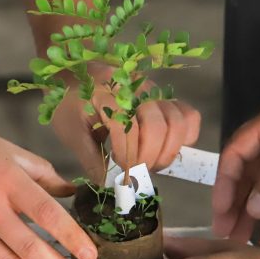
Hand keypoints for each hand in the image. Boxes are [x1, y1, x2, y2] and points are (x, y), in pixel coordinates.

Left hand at [51, 65, 200, 179]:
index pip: (128, 129)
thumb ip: (90, 159)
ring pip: (178, 121)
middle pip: (159, 127)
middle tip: (136, 171)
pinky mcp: (165, 97)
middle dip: (150, 157)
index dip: (129, 157)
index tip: (122, 174)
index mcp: (108, 95)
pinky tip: (167, 147)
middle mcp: (136, 90)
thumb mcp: (71, 131)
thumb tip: (109, 185)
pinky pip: (188, 115)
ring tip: (151, 163)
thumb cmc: (71, 102)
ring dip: (168, 150)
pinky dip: (186, 136)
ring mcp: (154, 92)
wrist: (76, 72)